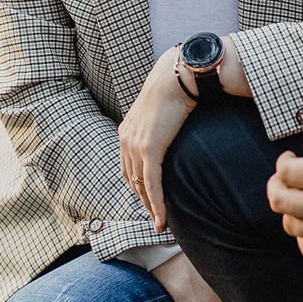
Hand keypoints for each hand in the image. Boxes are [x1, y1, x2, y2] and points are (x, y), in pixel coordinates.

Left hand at [119, 46, 193, 228]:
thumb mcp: (160, 111)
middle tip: (156, 219)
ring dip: (151, 207)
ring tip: (161, 224)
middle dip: (143, 202)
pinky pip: (151, 183)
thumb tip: (170, 131)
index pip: (127, 168)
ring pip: (140, 186)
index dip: (136, 187)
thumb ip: (158, 126)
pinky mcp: (149, 149)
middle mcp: (126, 140)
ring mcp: (135, 145)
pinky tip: (162, 218)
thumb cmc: (174, 90)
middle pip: (131, 180)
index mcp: (126, 132)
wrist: (176, 77)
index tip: (148, 201)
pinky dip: (157, 203)